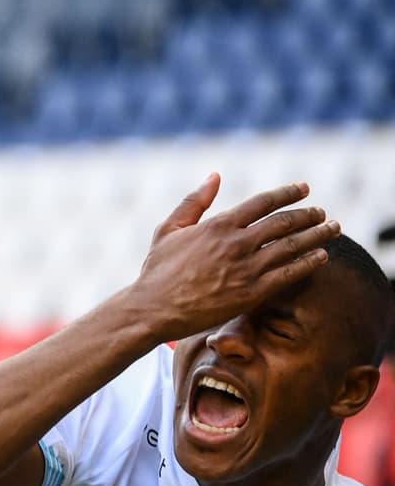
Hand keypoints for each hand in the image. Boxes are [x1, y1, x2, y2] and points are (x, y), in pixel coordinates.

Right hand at [130, 174, 339, 341]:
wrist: (153, 309)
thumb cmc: (157, 270)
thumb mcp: (169, 229)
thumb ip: (194, 201)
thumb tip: (215, 176)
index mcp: (218, 225)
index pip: (263, 202)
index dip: (288, 193)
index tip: (304, 189)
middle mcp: (237, 243)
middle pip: (284, 222)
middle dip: (308, 215)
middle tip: (322, 212)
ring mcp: (247, 269)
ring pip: (292, 246)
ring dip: (316, 235)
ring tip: (332, 229)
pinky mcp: (252, 293)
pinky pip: (289, 274)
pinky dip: (308, 263)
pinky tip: (321, 257)